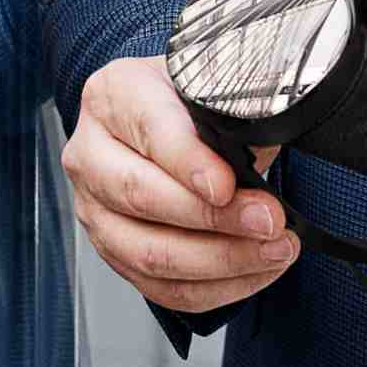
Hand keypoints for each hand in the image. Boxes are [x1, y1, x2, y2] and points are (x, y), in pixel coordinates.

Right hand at [62, 57, 295, 316]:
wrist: (166, 112)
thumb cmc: (188, 95)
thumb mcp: (211, 79)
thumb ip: (232, 110)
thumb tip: (259, 156)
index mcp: (114, 95)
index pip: (149, 130)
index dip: (190, 163)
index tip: (229, 186)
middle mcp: (92, 152)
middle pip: (141, 197)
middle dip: (213, 218)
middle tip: (268, 221)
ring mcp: (95, 207)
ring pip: (149, 253)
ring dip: (221, 260)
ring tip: (273, 250)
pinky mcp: (113, 251)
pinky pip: (161, 287)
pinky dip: (215, 286)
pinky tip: (255, 271)